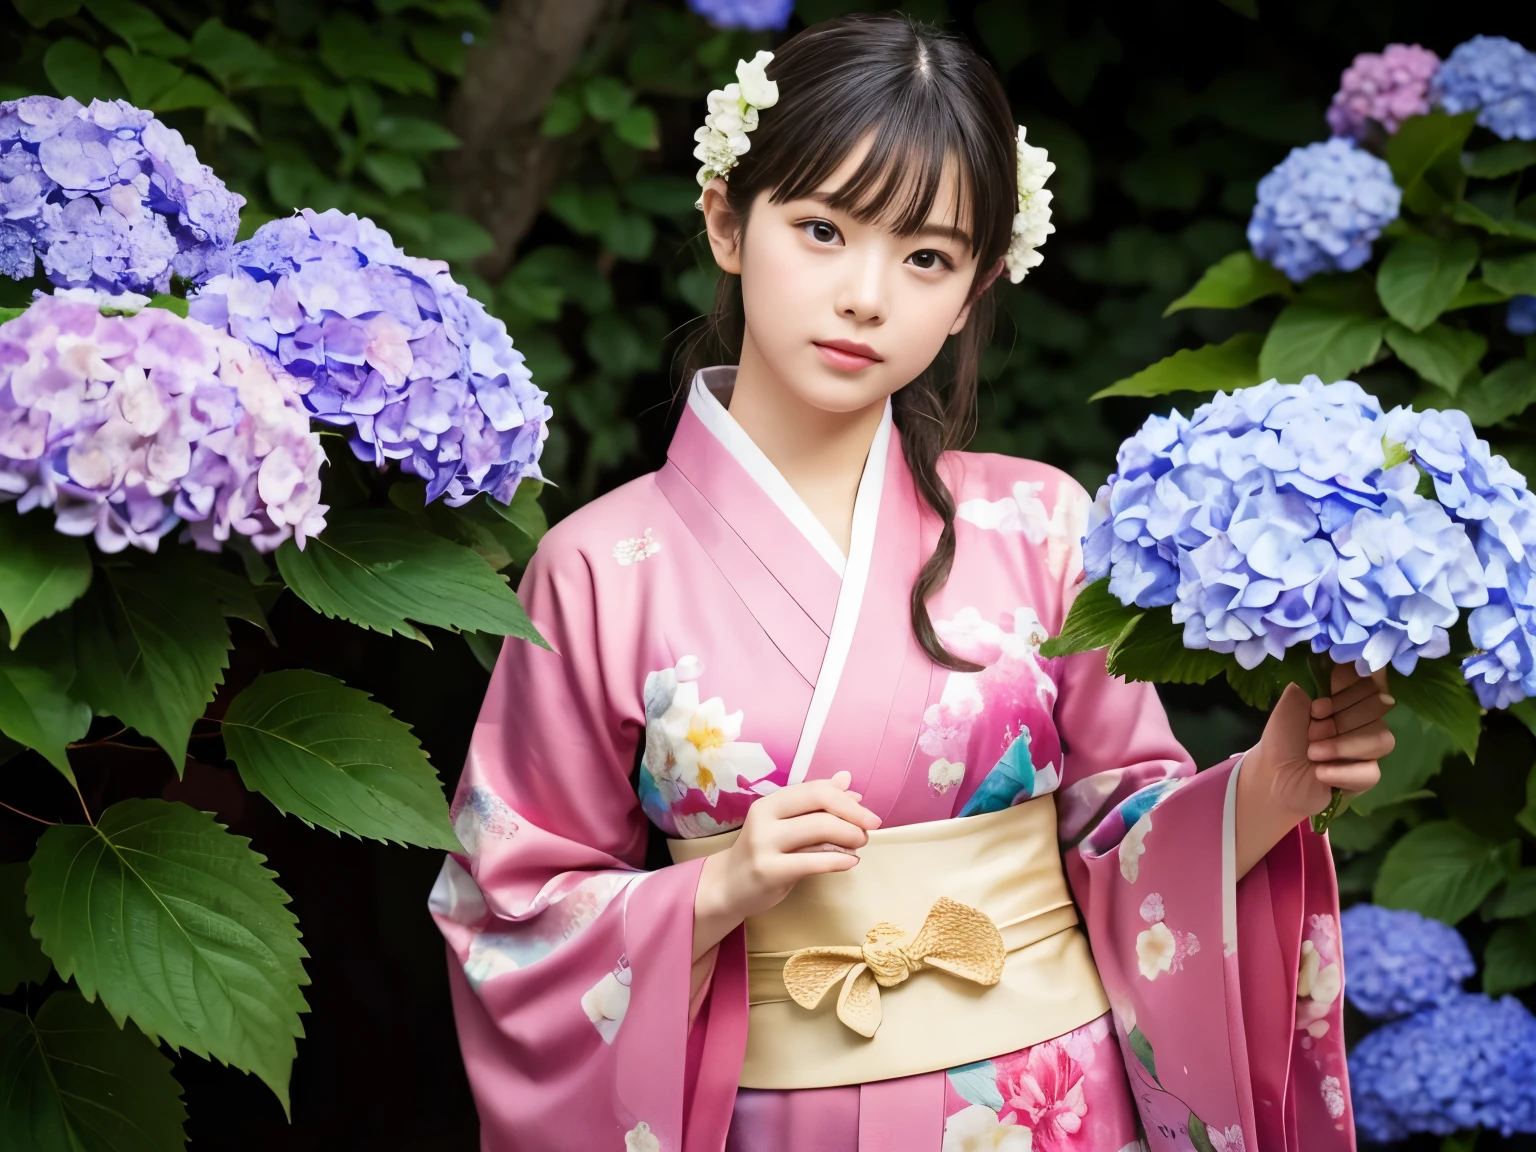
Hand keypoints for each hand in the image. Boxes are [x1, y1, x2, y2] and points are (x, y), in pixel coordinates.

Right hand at [692, 771, 879, 958]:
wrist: (728, 886)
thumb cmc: (763, 852)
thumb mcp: (785, 824)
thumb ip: (814, 803)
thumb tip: (846, 779)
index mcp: (770, 803)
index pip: (815, 790)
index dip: (846, 799)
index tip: (868, 813)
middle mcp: (764, 818)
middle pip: (819, 806)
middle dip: (853, 816)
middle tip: (869, 830)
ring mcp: (764, 844)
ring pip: (818, 831)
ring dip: (849, 837)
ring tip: (859, 846)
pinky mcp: (768, 871)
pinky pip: (812, 862)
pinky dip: (838, 860)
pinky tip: (851, 862)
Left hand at [1233, 664, 1393, 877]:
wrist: (1272, 776)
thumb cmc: (1282, 736)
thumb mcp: (1293, 701)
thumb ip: (1315, 679)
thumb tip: (1338, 660)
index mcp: (1348, 695)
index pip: (1372, 679)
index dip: (1350, 689)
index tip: (1318, 706)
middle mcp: (1365, 718)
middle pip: (1380, 707)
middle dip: (1341, 720)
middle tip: (1311, 731)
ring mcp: (1369, 748)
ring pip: (1382, 739)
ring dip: (1342, 745)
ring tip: (1313, 753)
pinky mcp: (1366, 777)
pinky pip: (1371, 771)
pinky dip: (1342, 772)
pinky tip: (1320, 772)